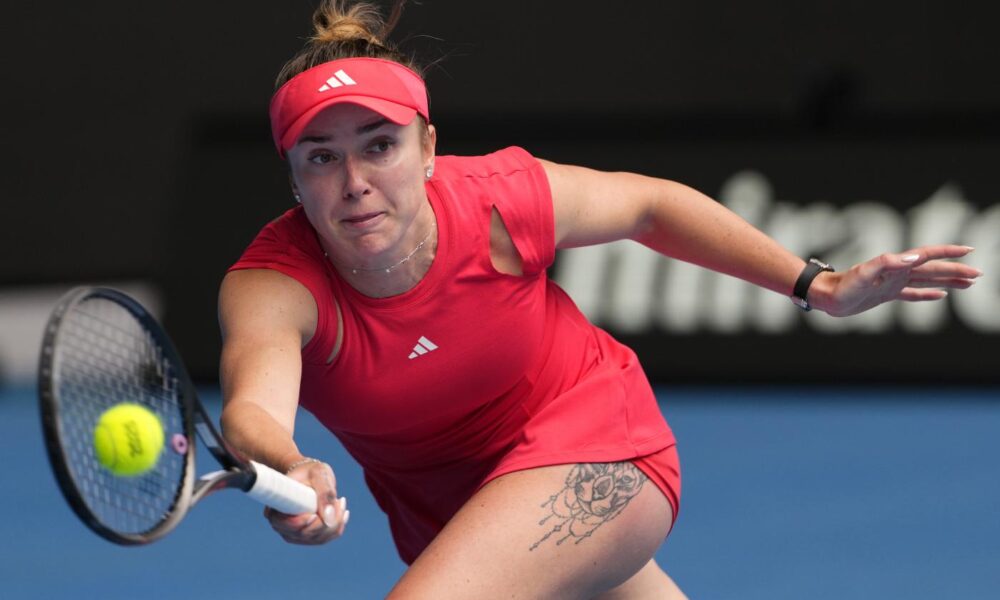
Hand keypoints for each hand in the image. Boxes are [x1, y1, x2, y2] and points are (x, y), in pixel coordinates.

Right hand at [264, 459, 348, 544]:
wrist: (310, 476)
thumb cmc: (310, 471)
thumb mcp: (319, 474)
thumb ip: (324, 493)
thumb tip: (329, 518)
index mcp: (276, 508)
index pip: (282, 525)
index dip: (299, 523)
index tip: (314, 515)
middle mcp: (282, 525)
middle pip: (304, 535)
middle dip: (325, 521)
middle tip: (337, 500)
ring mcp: (295, 533)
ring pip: (317, 538)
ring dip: (334, 522)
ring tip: (339, 501)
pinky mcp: (309, 536)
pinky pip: (326, 538)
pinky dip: (337, 526)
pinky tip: (342, 511)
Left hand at [811, 245, 981, 316]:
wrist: (826, 296)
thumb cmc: (843, 285)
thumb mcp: (864, 274)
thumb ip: (887, 263)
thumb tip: (914, 257)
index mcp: (896, 266)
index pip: (927, 256)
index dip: (947, 253)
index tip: (968, 252)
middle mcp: (897, 272)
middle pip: (932, 270)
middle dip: (955, 270)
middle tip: (978, 274)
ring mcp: (893, 284)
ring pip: (927, 281)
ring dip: (948, 281)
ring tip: (968, 282)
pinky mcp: (887, 295)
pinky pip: (912, 294)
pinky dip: (928, 294)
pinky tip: (941, 296)